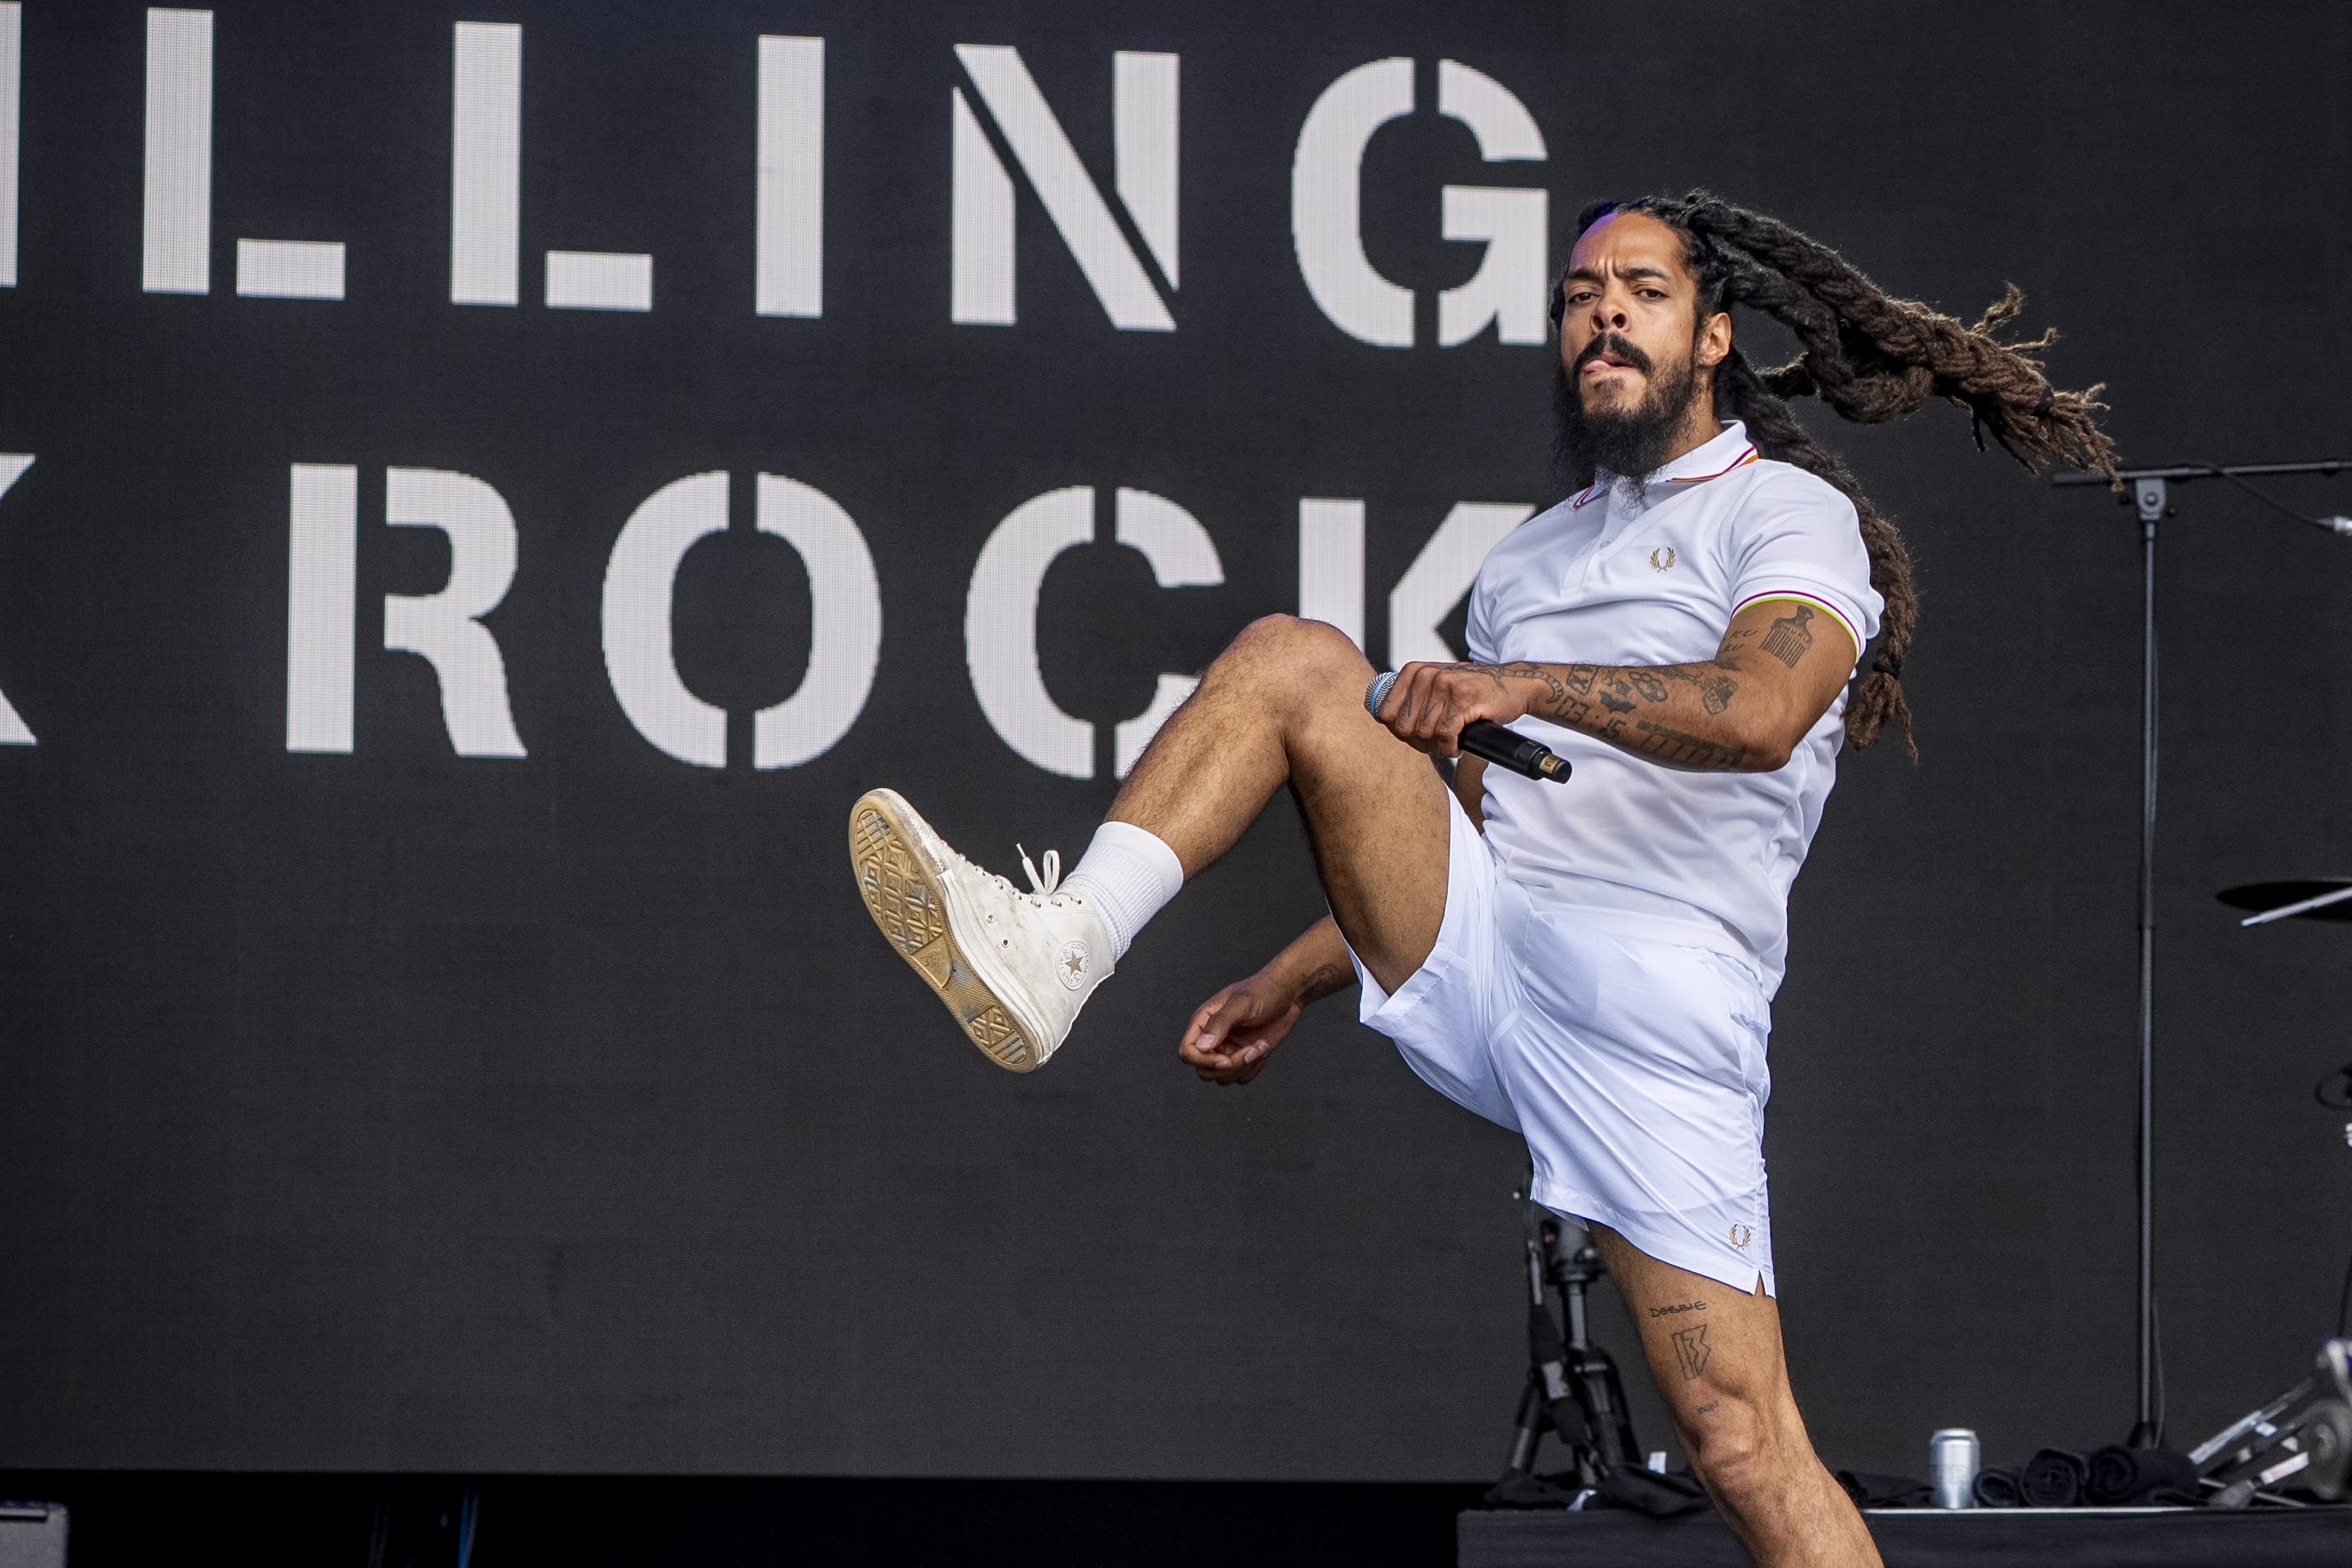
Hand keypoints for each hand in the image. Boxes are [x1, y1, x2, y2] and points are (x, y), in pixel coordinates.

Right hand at [1178, 969, 1306, 1084]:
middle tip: (1252, 1050)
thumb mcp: (1242, 1003)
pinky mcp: (1243, 1058)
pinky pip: (1240, 1079)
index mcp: (1203, 1022)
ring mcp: (1227, 1050)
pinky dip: (1253, 1070)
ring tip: (1262, 1046)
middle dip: (1230, 1067)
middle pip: (1204, 1071)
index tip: (1226, 1060)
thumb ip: (1220, 1023)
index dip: (1203, 1061)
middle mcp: (1212, 1039)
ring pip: (1222, 1078)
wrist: (1287, 994)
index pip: (1187, 1051)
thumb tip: (1202, 1046)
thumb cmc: (1263, 991)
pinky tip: (1264, 1049)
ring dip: (1244, 1067)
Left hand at [1374, 662, 1526, 757]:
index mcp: (1413, 671)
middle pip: (1403, 728)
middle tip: (1436, 743)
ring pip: (1425, 734)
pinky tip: (1458, 745)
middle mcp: (1426, 675)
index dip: (1399, 733)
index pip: (1385, 714)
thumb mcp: (1435, 685)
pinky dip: (1451, 747)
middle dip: (1419, 743)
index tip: (1416, 737)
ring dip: (1438, 747)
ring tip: (1450, 742)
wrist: (1512, 685)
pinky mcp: (1464, 701)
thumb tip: (1379, 716)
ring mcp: (1445, 686)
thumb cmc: (1472, 690)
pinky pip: (1445, 736)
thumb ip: (1409, 696)